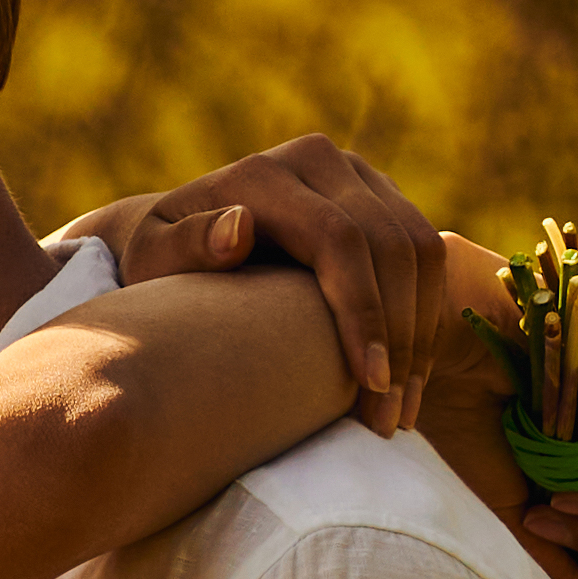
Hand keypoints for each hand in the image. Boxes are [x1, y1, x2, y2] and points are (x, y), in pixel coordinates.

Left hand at [102, 136, 456, 437]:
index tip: (369, 383)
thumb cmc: (158, 261)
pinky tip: (409, 380)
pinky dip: (425, 319)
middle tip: (390, 419)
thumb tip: (240, 228)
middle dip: (401, 339)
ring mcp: (356, 174)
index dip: (364, 313)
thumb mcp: (152, 258)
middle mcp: (319, 159)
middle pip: (392, 246)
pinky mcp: (380, 194)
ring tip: (402, 411)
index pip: (340, 239)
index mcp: (266, 173)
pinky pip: (425, 255)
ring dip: (422, 336)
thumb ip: (185, 244)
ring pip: (422, 250)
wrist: (179, 231)